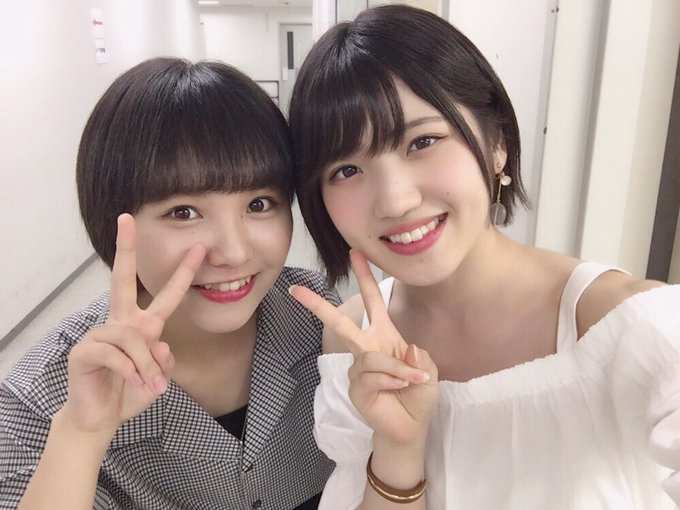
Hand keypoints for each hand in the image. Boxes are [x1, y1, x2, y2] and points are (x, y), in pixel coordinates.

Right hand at [61, 214, 204, 435]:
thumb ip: (164, 359)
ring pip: (133, 337)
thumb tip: (160, 345)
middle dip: (125, 249)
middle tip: (126, 220)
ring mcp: (101, 334)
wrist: (102, 417)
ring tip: (148, 384)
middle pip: (123, 280)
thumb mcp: (159, 376)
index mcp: (142, 326)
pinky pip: (116, 354)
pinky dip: (130, 371)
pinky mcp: (85, 351)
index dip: (182, 273)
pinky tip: (133, 382)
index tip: (197, 248)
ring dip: (145, 365)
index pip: (164, 295)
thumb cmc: (130, 391)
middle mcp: (121, 323)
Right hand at [290, 250, 437, 445]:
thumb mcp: (428, 370)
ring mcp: (358, 369)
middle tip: (296, 290)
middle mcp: (367, 348)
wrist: (411, 426)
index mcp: (384, 336)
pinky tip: (399, 388)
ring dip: (396, 368)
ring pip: (371, 357)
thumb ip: (420, 357)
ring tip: (411, 380)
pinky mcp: (355, 387)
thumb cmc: (417, 393)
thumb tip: (407, 348)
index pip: (373, 302)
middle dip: (319, 306)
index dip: (365, 278)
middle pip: (341, 323)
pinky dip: (392, 380)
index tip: (355, 253)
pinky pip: (372, 376)